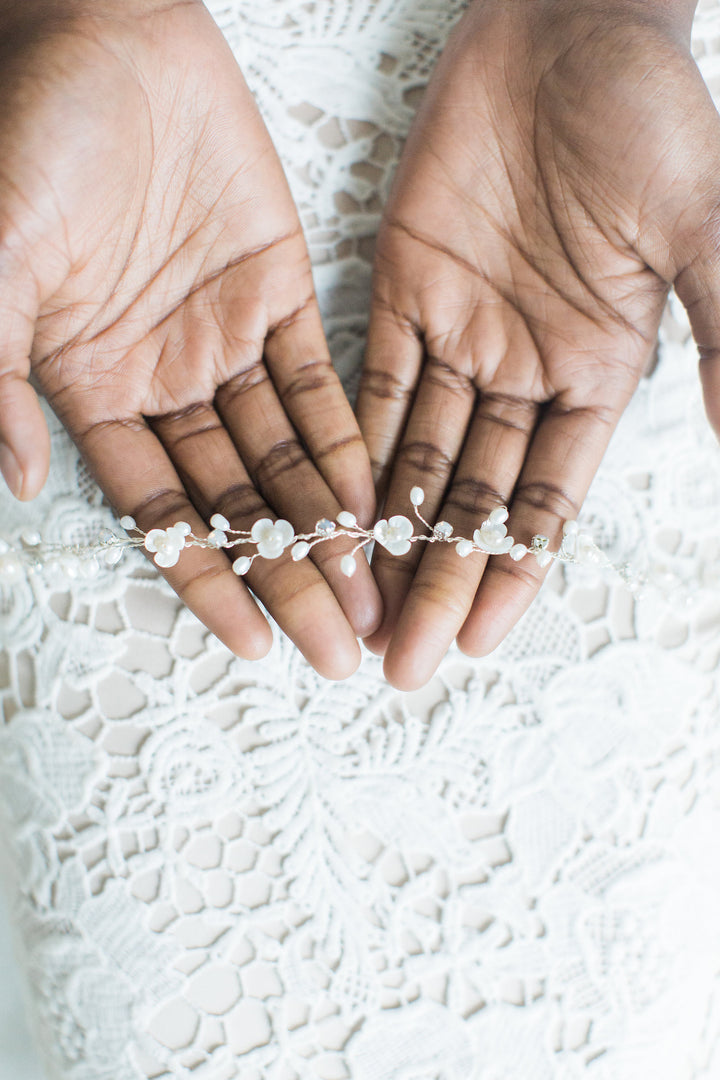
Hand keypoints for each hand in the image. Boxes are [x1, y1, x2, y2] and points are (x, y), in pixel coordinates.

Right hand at [0, 0, 380, 677]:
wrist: (101, 38)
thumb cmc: (28, 141)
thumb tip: (19, 483)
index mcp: (94, 391)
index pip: (162, 514)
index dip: (209, 580)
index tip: (257, 644)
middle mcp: (166, 382)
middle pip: (238, 503)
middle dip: (289, 575)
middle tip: (341, 648)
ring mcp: (225, 341)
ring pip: (287, 457)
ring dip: (330, 525)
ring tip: (377, 593)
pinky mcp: (278, 291)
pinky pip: (319, 383)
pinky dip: (347, 441)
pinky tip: (381, 499)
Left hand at [357, 0, 716, 688]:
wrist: (564, 27)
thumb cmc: (647, 115)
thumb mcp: (700, 226)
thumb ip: (719, 328)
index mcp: (598, 373)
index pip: (549, 497)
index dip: (513, 570)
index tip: (475, 640)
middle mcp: (524, 372)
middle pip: (474, 500)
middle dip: (436, 579)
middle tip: (400, 662)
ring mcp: (460, 337)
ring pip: (416, 459)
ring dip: (384, 534)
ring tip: (352, 606)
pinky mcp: (402, 293)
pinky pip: (371, 388)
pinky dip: (349, 448)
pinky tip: (325, 508)